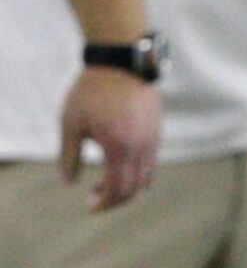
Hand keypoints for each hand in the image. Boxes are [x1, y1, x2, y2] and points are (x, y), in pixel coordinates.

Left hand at [59, 68, 160, 210]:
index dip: (104, 202)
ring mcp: (152, 141)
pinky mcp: (156, 133)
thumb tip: (67, 182)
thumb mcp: (71, 122)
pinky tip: (121, 165)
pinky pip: (151, 163)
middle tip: (95, 197)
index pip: (118, 189)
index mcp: (120, 149)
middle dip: (115, 199)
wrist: (122, 62)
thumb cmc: (93, 90)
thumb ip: (69, 155)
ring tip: (107, 181)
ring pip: (145, 178)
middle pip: (133, 189)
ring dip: (127, 186)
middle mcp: (141, 149)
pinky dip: (138, 172)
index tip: (90, 205)